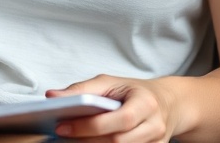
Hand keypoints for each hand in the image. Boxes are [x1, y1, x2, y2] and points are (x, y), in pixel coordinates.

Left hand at [46, 74, 177, 142]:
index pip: (119, 120)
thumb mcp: (111, 82)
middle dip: (86, 140)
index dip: (88, 126)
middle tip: (62, 136)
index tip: (62, 126)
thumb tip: (52, 97)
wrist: (167, 103)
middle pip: (118, 142)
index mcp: (146, 103)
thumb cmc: (134, 92)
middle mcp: (154, 126)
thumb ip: (82, 89)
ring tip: (72, 141)